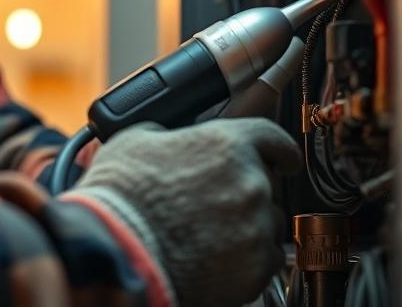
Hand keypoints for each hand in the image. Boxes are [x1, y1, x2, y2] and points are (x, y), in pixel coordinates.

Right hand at [71, 118, 300, 306]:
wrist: (117, 251)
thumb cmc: (122, 198)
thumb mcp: (135, 141)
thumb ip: (166, 134)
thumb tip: (168, 138)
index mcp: (227, 144)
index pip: (274, 138)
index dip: (279, 149)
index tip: (284, 159)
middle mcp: (250, 183)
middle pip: (266, 184)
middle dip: (243, 192)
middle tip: (211, 203)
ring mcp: (255, 227)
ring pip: (267, 223)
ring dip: (247, 226)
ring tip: (208, 233)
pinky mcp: (255, 268)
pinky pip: (265, 260)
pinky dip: (246, 259)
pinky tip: (215, 257)